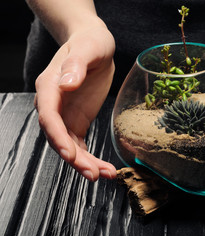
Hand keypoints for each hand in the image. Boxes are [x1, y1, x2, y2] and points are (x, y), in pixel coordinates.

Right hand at [34, 26, 116, 180]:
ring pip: (70, 145)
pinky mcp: (78, 120)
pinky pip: (81, 144)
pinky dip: (91, 157)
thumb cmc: (89, 43)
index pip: (49, 116)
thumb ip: (76, 66)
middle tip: (94, 174)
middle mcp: (54, 105)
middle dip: (75, 158)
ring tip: (106, 174)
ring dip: (85, 163)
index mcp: (51, 87)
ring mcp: (65, 115)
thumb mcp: (87, 48)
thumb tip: (67, 85)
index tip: (71, 154)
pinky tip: (105, 168)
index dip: (58, 137)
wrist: (94, 45)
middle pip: (59, 137)